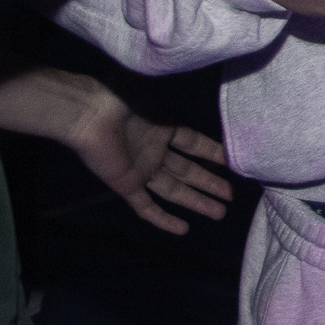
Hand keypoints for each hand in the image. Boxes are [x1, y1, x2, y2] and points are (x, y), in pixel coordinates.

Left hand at [0, 68, 231, 235]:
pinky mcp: (126, 184)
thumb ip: (180, 99)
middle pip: (187, 171)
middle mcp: (154, 151)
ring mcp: (140, 169)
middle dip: (210, 184)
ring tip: (220, 213)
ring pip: (174, 190)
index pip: (194, 144)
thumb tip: (204, 97)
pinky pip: (146, 206)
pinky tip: (183, 229)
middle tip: (230, 197)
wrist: (91, 114)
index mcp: (163, 127)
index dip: (213, 153)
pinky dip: (163, 219)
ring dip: (197, 202)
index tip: (233, 163)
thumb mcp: (160, 95)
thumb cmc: (125, 99)